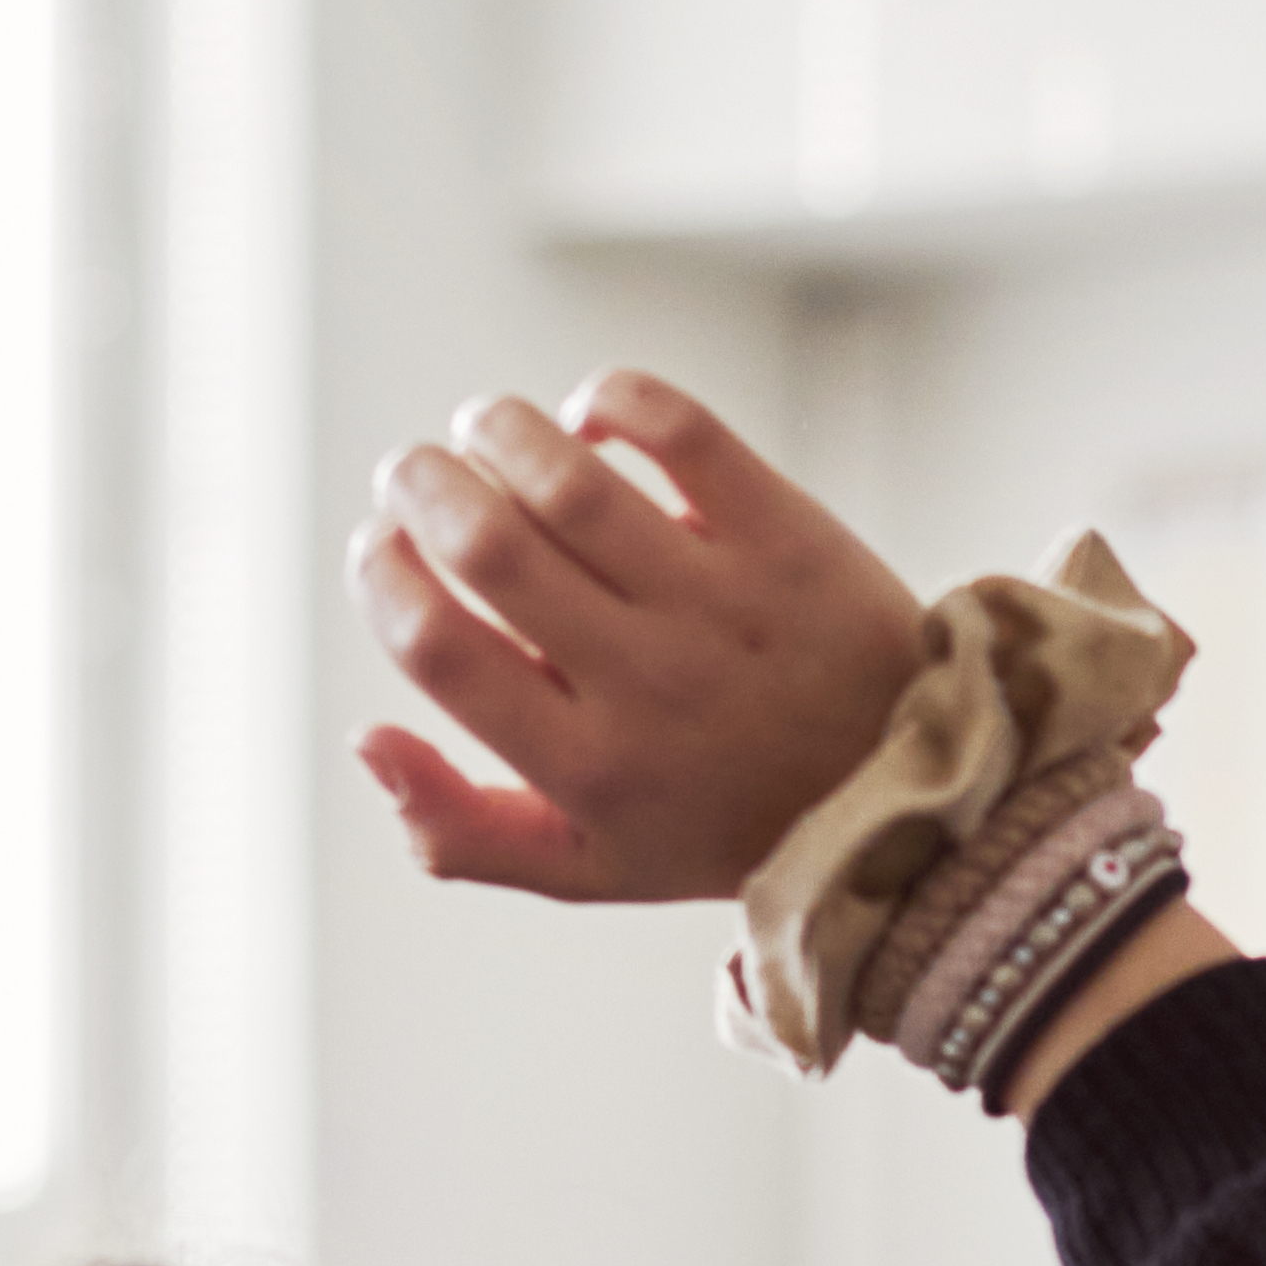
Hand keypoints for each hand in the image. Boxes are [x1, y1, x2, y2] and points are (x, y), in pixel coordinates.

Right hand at [347, 375, 927, 904]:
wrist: (900, 790)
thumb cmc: (718, 822)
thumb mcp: (588, 866)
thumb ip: (462, 828)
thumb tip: (365, 738)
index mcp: (588, 767)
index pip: (440, 649)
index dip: (383, 578)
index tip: (378, 546)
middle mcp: (650, 682)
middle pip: (488, 544)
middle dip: (420, 486)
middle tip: (411, 474)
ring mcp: (723, 604)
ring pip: (567, 477)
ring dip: (494, 430)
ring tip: (478, 431)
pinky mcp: (788, 535)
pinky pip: (677, 429)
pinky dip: (609, 400)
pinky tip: (588, 420)